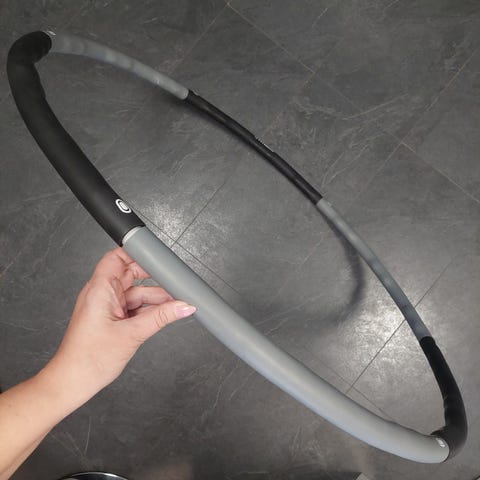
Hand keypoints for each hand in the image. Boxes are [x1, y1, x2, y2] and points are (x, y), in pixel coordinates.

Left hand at [47, 247, 195, 398]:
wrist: (73, 382)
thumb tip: (183, 307)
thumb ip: (161, 317)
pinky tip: (164, 314)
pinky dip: (149, 309)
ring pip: (136, 292)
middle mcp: (101, 293)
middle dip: (154, 277)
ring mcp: (106, 306)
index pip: (117, 257)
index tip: (159, 257)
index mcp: (100, 289)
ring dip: (155, 298)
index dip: (137, 253)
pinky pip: (134, 306)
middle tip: (174, 283)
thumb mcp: (133, 334)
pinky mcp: (111, 317)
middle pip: (131, 274)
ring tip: (176, 303)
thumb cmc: (89, 359)